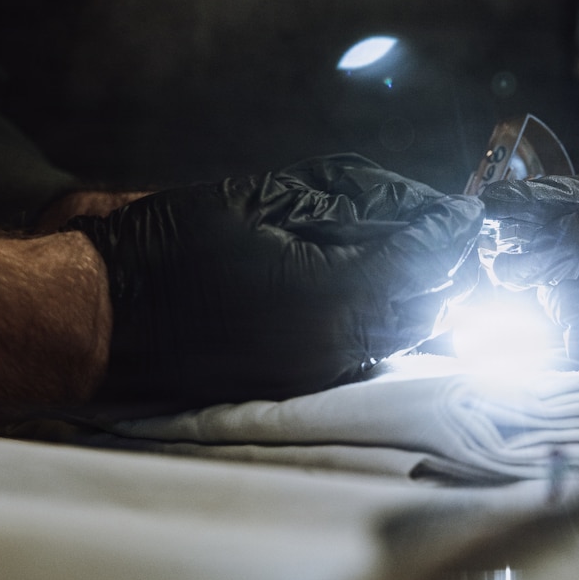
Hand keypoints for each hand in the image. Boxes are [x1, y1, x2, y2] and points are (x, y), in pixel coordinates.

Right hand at [68, 157, 482, 404]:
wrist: (109, 316)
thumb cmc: (174, 246)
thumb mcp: (262, 198)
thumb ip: (346, 199)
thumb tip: (407, 205)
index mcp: (331, 293)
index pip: (424, 259)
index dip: (452, 229)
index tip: (469, 208)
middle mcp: (339, 343)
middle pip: (429, 302)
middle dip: (451, 261)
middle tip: (457, 228)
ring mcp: (321, 369)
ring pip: (407, 332)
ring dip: (428, 292)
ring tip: (430, 253)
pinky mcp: (303, 381)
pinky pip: (374, 349)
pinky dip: (396, 317)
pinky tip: (389, 288)